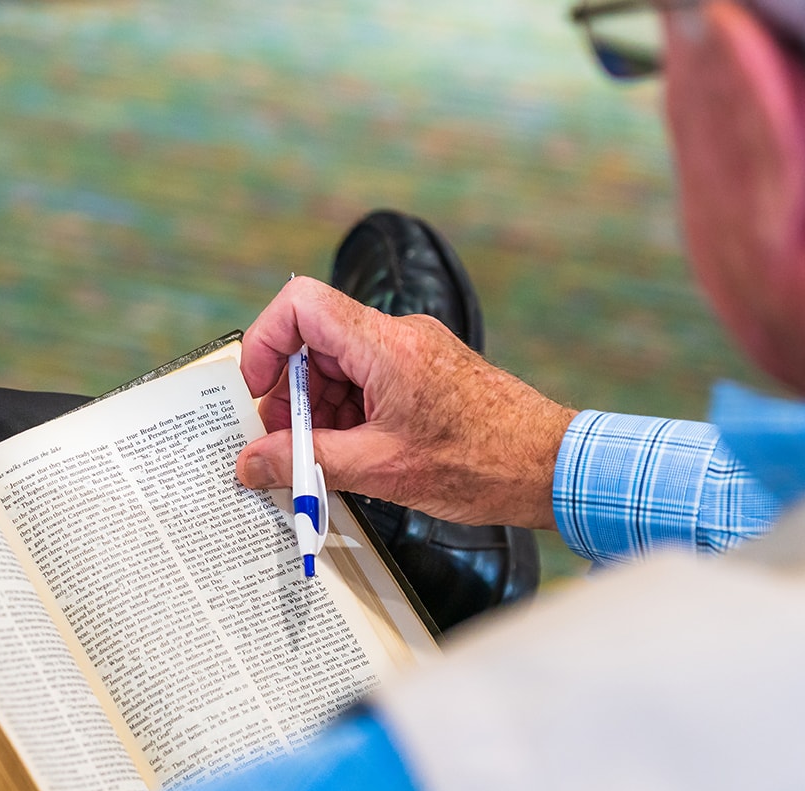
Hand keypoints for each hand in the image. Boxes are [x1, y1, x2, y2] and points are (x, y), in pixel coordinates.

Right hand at [234, 276, 578, 528]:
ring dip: (319, 411)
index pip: (301, 305)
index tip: (257, 392)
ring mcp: (414, 352)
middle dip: (290, 395)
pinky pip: (368, 381)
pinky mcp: (425, 373)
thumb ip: (307, 462)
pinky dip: (348, 415)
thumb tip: (253, 462)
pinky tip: (354, 455)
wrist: (551, 468)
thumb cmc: (484, 463)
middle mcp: (400, 336)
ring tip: (324, 461)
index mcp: (386, 346)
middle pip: (315, 341)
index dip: (265, 343)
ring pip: (339, 365)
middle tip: (286, 446)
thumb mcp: (381, 470)